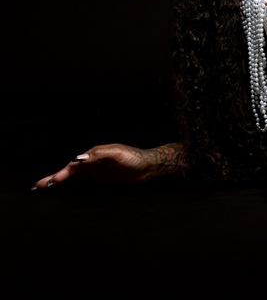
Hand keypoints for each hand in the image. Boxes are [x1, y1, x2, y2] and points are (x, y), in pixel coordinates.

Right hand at [31, 142, 184, 189]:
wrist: (149, 167)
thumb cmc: (134, 157)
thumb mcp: (116, 153)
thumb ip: (98, 155)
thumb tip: (79, 158)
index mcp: (94, 155)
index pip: (74, 165)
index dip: (61, 173)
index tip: (52, 181)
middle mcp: (93, 163)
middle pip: (70, 172)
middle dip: (55, 178)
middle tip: (39, 186)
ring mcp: (97, 172)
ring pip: (74, 178)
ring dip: (61, 183)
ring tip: (46, 188)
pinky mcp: (102, 180)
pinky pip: (84, 184)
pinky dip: (73, 187)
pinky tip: (64, 192)